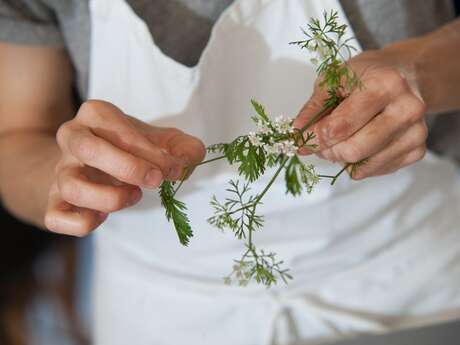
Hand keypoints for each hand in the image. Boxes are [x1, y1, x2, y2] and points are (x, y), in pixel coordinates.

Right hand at [44, 100, 205, 235]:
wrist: (89, 163)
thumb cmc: (129, 148)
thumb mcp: (159, 140)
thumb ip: (182, 146)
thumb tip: (189, 160)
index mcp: (97, 115)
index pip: (118, 130)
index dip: (150, 152)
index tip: (174, 169)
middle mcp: (72, 138)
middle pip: (88, 149)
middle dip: (129, 168)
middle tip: (156, 181)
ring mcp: (60, 171)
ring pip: (71, 185)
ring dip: (109, 197)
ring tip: (133, 196)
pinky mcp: (53, 201)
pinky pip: (57, 217)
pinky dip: (84, 222)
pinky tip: (104, 216)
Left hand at [294, 48, 427, 178]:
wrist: (405, 75)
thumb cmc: (365, 76)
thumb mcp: (333, 79)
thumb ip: (313, 108)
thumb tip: (297, 134)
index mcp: (385, 85)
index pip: (339, 127)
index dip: (313, 138)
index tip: (300, 139)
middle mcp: (406, 109)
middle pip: (352, 150)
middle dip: (327, 150)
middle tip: (320, 141)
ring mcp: (416, 132)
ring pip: (363, 165)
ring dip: (341, 158)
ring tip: (339, 139)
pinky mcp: (418, 150)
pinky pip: (375, 170)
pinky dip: (358, 163)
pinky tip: (359, 142)